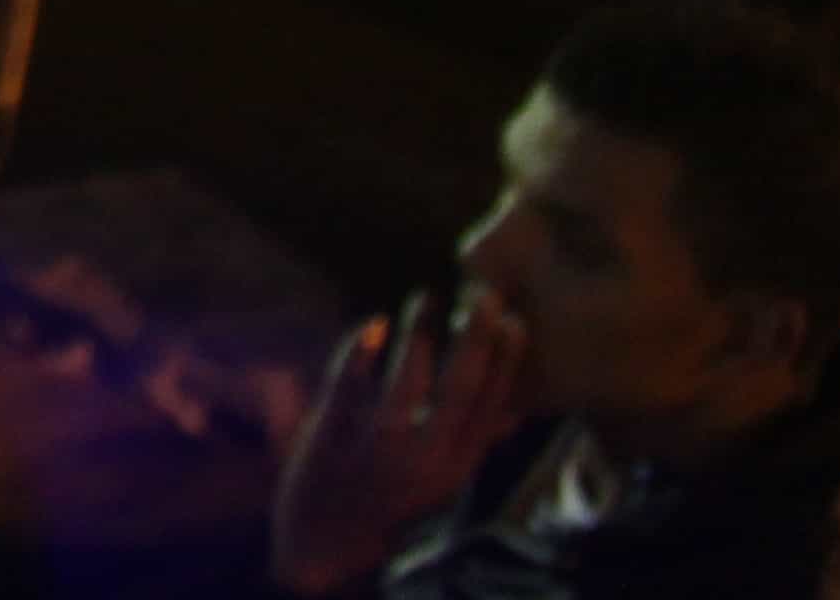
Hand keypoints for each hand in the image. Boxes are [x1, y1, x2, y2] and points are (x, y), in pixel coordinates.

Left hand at [270, 290, 529, 594]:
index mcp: (453, 468)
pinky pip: (349, 388)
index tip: (513, 322)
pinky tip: (374, 323)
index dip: (504, 365)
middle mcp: (422, 460)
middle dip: (474, 341)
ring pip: (406, 385)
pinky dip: (361, 354)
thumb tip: (516, 411)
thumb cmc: (386, 502)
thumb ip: (472, 442)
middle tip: (484, 296)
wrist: (323, 544)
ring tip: (425, 298)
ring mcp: (375, 450)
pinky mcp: (331, 437)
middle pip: (458, 392)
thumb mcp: (439, 481)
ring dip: (419, 337)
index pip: (489, 409)